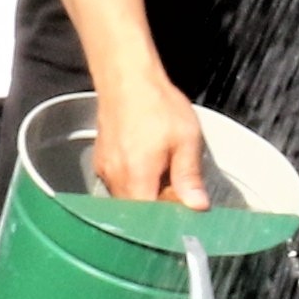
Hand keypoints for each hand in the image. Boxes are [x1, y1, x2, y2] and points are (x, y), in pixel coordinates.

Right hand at [87, 65, 212, 209]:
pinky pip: (120, 185)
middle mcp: (116, 178)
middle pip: (138, 213)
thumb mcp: (185, 138)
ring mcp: (106, 171)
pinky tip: (149, 162)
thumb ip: (189, 176)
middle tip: (179, 187)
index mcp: (138, 177)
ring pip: (128, 200)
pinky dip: (136, 182)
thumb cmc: (157, 103)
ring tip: (164, 169)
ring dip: (148, 194)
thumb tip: (197, 206)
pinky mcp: (101, 163)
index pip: (151, 220)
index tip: (184, 209)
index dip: (169, 218)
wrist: (127, 78)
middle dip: (159, 207)